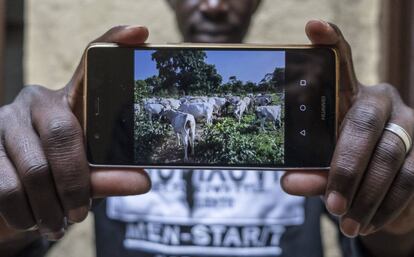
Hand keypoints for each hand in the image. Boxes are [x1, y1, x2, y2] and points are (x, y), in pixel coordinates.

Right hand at [0, 25, 150, 241]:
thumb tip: (143, 182)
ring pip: (34, 169)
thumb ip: (109, 175)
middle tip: (80, 213)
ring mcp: (3, 120)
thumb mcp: (86, 174)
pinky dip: (24, 214)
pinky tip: (33, 221)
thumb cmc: (56, 176)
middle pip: (64, 134)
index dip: (114, 44)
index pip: (90, 65)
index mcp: (69, 100)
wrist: (7, 197)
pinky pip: (5, 187)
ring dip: (50, 207)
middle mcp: (35, 100)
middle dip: (76, 184)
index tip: (140, 31)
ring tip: (59, 223)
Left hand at [281, 20, 413, 236]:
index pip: (340, 63)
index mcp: (350, 95)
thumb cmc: (347, 169)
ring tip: (344, 221)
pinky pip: (410, 181)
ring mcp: (410, 124)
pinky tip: (367, 223)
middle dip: (344, 166)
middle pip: (363, 122)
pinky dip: (385, 207)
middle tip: (331, 203)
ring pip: (389, 155)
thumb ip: (309, 171)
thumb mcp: (324, 169)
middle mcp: (383, 100)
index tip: (313, 26)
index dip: (329, 42)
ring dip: (365, 195)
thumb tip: (289, 182)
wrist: (387, 195)